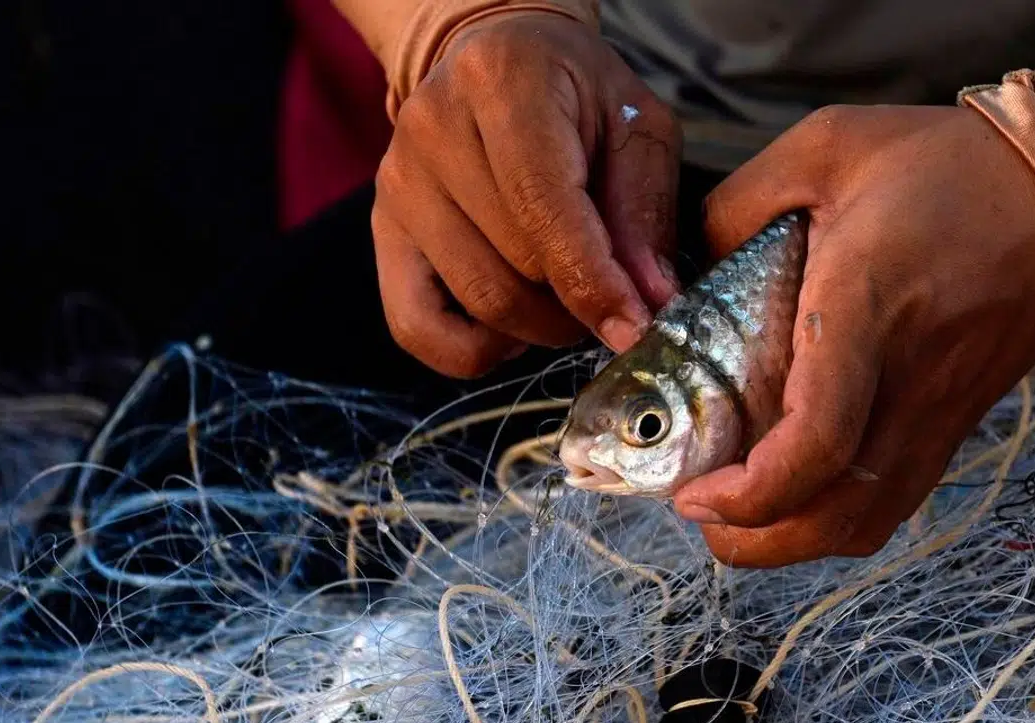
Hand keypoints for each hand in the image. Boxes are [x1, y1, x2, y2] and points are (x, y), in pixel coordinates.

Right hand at [373, 12, 681, 377]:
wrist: (496, 60)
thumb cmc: (576, 96)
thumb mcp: (635, 127)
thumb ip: (644, 211)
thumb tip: (650, 300)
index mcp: (501, 84)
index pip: (543, 208)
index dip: (592, 281)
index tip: (634, 328)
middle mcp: (434, 130)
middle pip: (515, 266)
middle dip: (577, 304)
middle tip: (611, 296)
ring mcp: (400, 183)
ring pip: (479, 301)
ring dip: (540, 326)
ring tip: (569, 299)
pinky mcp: (384, 230)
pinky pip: (417, 328)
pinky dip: (475, 350)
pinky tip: (511, 328)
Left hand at [672, 105, 1034, 567]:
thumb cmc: (945, 163)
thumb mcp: (824, 147)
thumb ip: (738, 203)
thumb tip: (687, 267)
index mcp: (866, 307)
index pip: (818, 439)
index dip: (750, 491)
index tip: (695, 491)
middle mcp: (906, 380)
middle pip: (834, 515)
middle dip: (754, 541)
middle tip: (699, 510)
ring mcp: (939, 412)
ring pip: (864, 525)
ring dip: (791, 540)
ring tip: (738, 511)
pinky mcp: (955, 424)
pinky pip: (892, 504)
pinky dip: (834, 522)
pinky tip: (797, 491)